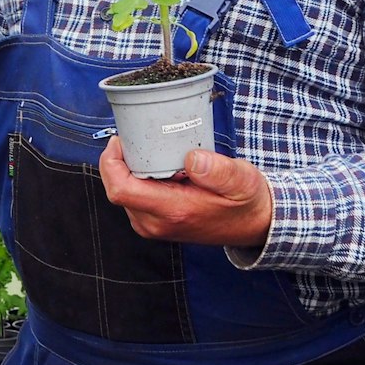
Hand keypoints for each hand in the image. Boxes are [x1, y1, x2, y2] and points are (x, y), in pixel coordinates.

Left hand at [98, 138, 273, 248]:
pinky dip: (136, 178)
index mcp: (174, 210)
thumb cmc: (246, 200)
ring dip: (127, 169)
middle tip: (134, 138)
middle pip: (116, 189)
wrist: (253, 224)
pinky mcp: (154, 222)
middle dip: (117, 161)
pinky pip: (132, 197)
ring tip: (148, 151)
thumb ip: (218, 170)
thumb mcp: (242, 180)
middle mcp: (157, 223)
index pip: (121, 190)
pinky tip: (154, 166)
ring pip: (121, 193)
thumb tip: (191, 158)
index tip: (121, 140)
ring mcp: (153, 225)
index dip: (111, 162)